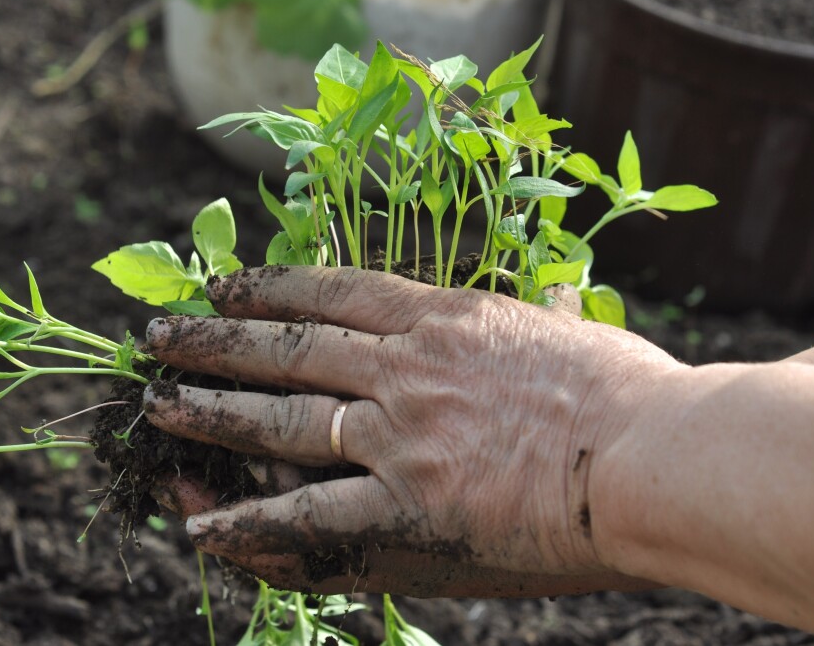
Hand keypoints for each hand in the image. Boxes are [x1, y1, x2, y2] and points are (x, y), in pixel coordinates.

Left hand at [143, 266, 680, 595]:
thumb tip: (555, 288)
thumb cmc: (634, 391)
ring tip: (157, 408)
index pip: (336, 292)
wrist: (656, 454)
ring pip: (281, 419)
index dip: (270, 289)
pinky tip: (198, 525)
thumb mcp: (579, 329)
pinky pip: (310, 517)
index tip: (224, 288)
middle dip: (215, 342)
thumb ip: (546, 311)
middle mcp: (407, 368)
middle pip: (289, 347)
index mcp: (447, 319)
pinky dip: (250, 522)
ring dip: (211, 411)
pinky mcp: (408, 505)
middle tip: (158, 339)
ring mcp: (399, 435)